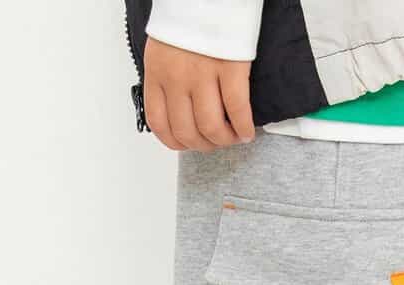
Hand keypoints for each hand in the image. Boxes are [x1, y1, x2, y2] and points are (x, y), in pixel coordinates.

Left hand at [144, 37, 254, 151]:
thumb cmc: (191, 20)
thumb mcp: (165, 47)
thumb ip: (167, 80)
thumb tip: (180, 113)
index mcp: (156, 71)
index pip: (159, 123)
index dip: (176, 142)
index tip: (190, 144)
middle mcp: (176, 75)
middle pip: (186, 131)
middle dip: (204, 145)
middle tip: (217, 141)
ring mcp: (202, 72)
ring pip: (210, 126)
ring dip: (225, 139)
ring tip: (234, 136)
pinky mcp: (229, 66)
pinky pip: (236, 109)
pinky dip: (243, 127)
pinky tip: (247, 131)